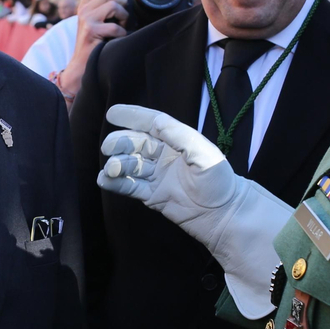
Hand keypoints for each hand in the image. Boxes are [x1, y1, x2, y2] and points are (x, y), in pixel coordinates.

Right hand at [57, 0, 127, 98]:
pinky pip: (115, 26)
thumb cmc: (93, 44)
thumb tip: (124, 0)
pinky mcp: (91, 31)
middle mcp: (84, 10)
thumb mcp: (94, 23)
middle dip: (122, 2)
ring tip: (122, 26)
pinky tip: (119, 38)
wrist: (80, 65)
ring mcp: (87, 20)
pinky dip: (122, 33)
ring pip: (112, 5)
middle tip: (124, 15)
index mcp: (84, 6)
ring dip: (123, 16)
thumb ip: (103, 10)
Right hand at [98, 104, 291, 318]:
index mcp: (178, 142)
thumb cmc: (219, 181)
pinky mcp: (153, 196)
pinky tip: (105, 180)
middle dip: (120, 143)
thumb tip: (155, 122)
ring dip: (118, 164)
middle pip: (137, 144)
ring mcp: (157, 177)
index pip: (152, 124)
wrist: (224, 216)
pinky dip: (116, 183)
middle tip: (108, 147)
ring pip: (131, 165)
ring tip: (111, 169)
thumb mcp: (203, 153)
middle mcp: (165, 157)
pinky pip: (130, 187)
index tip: (112, 113)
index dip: (132, 116)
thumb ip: (179, 136)